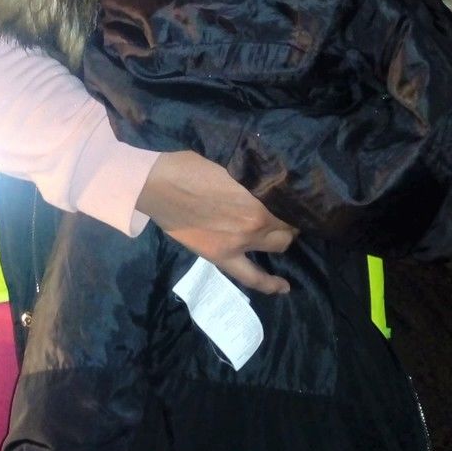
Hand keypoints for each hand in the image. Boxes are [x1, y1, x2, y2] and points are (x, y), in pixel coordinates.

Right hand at [135, 150, 296, 293]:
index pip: (290, 201)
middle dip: (290, 218)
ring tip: (282, 233)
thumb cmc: (190, 166)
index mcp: (258, 193)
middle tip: (286, 212)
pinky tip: (285, 287)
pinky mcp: (224, 256)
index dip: (293, 200)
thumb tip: (267, 180)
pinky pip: (253, 277)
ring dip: (282, 238)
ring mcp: (241, 242)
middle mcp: (256, 220)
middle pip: (287, 223)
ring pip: (278, 245)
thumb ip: (252, 176)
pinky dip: (271, 284)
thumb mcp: (230, 163)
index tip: (292, 196)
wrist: (158, 185)